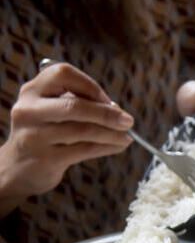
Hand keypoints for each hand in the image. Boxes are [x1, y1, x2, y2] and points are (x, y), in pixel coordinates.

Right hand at [0, 62, 133, 205]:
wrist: (17, 168)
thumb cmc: (43, 133)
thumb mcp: (51, 111)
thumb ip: (78, 104)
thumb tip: (117, 110)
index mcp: (32, 91)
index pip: (63, 74)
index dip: (90, 85)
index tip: (108, 100)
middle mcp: (29, 110)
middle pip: (75, 106)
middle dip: (107, 114)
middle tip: (128, 121)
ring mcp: (35, 136)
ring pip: (83, 131)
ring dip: (112, 134)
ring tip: (127, 137)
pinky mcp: (46, 159)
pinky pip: (85, 150)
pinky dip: (107, 147)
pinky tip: (118, 146)